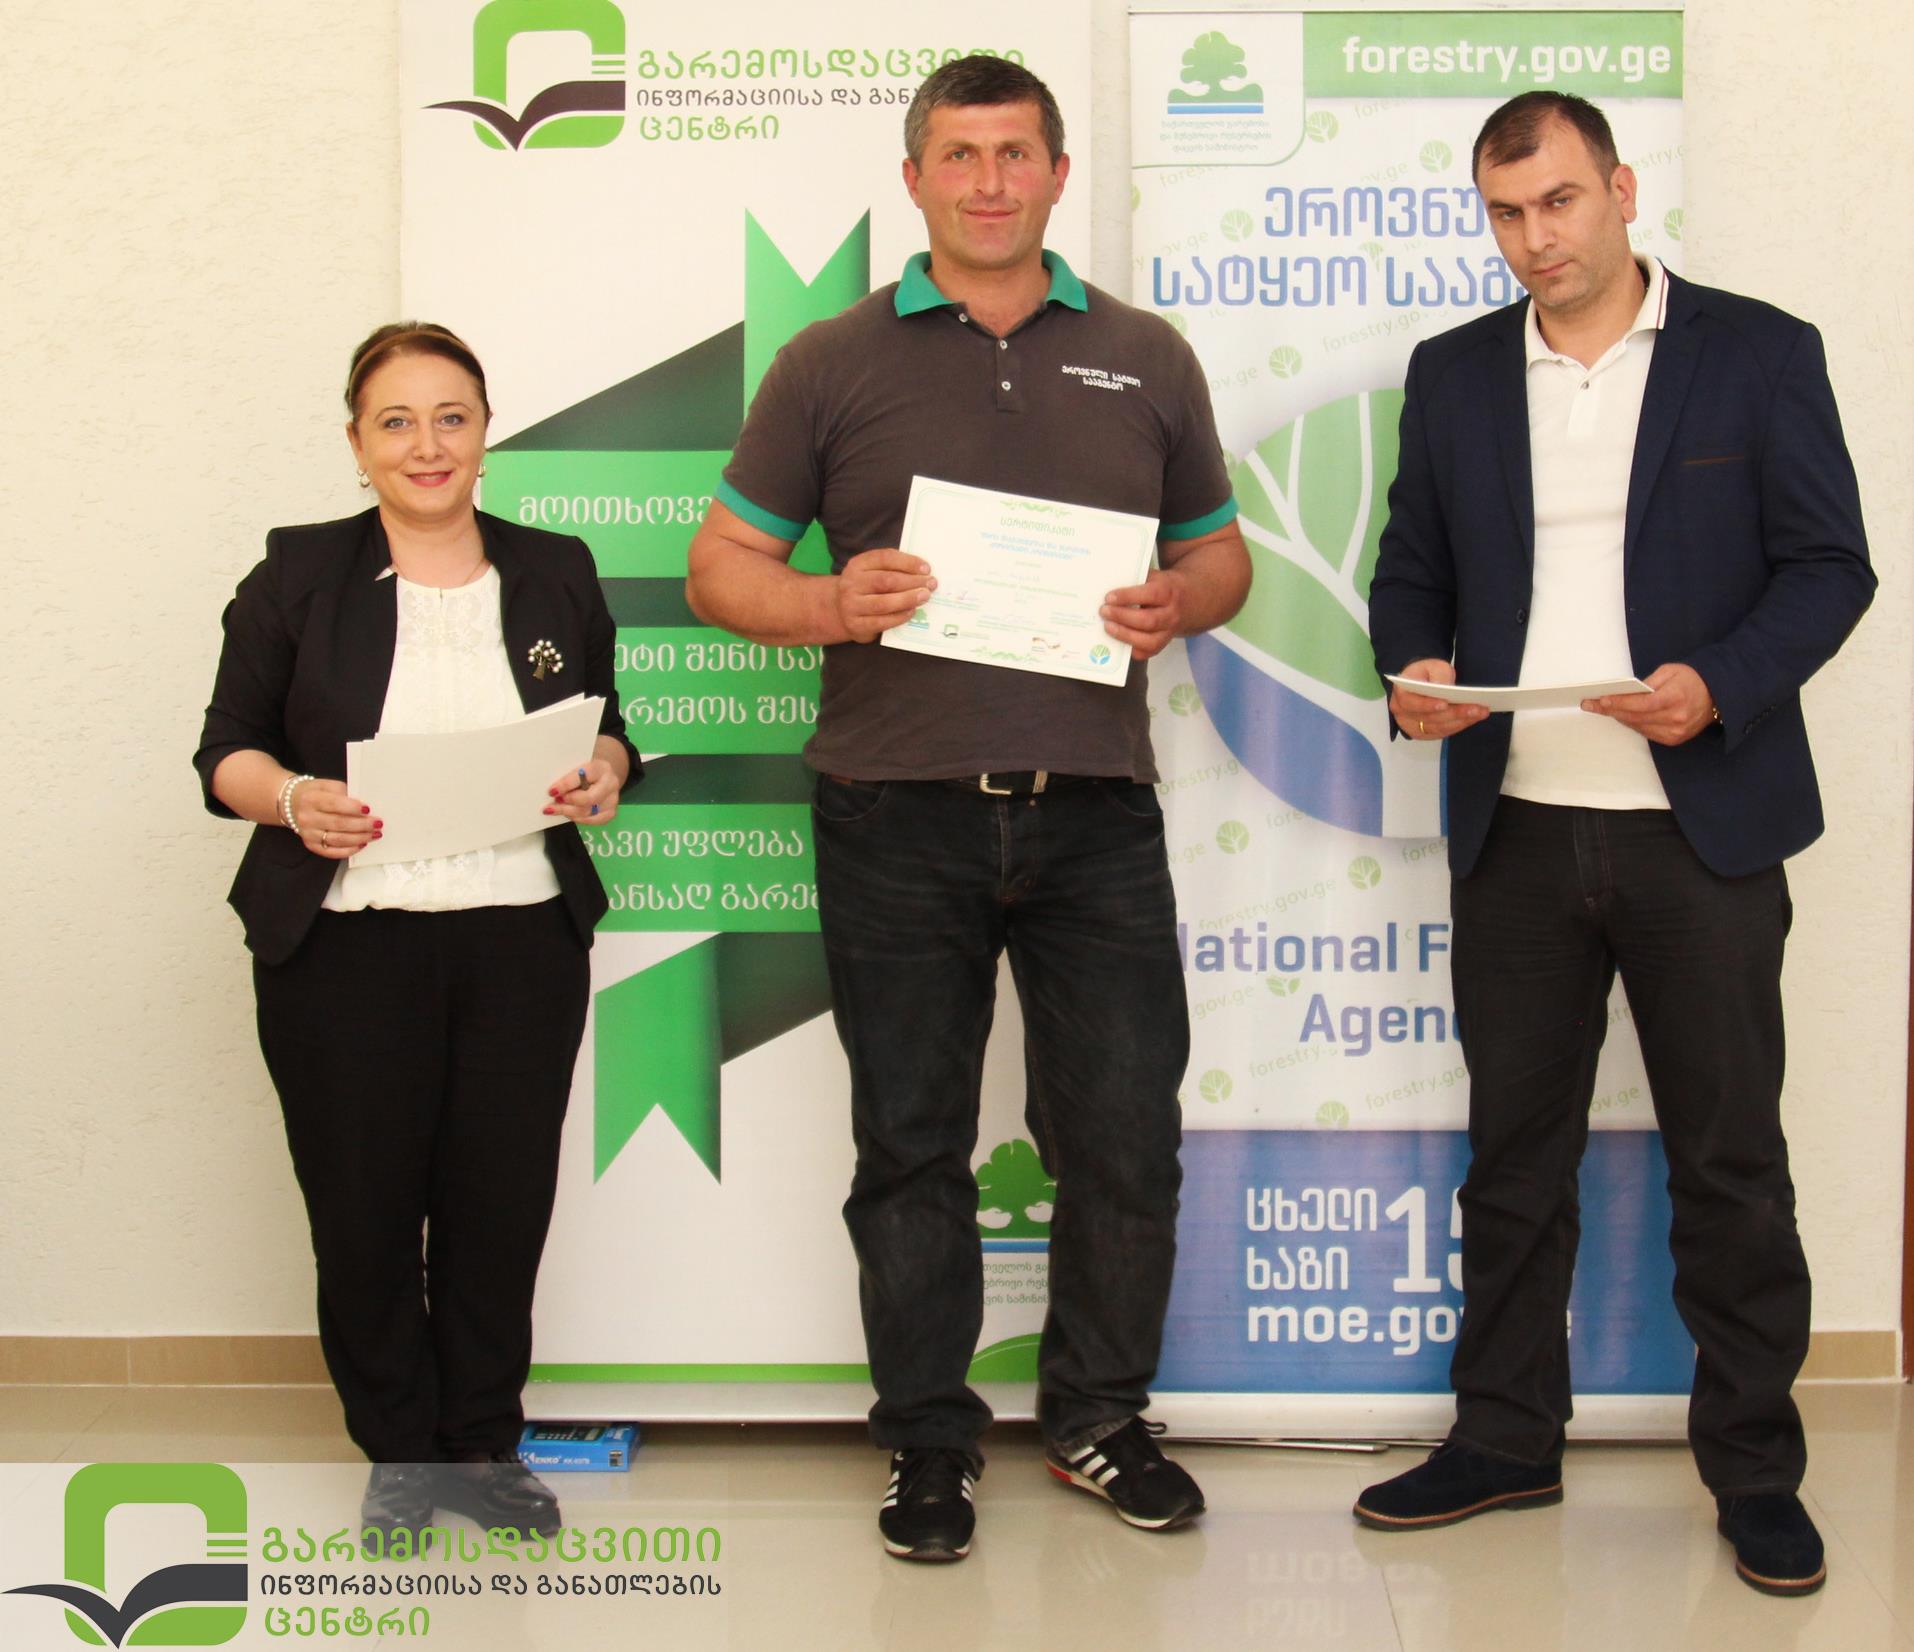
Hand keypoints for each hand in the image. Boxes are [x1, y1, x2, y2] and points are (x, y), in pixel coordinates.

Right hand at [292, 777, 379, 858]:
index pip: (334, 804)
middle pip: (339, 824)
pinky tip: (361, 844)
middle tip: (378, 823)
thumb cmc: (314, 793)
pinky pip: (332, 852)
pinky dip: (349, 850)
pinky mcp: (311, 845)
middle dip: (362, 825)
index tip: (368, 809)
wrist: (292, 804)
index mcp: (311, 799)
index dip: (352, 807)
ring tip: (375, 834)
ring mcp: (308, 833)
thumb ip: (343, 792)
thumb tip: (363, 805)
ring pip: (338, 839)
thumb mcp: (326, 785)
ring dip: (360, 838)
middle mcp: (307, 818)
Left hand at [546, 760, 620, 825]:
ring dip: (568, 812)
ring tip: (555, 809)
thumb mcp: (577, 768)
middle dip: (567, 803)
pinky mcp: (611, 813)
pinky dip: (577, 819)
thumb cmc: (586, 772)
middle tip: (553, 804)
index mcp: (600, 768)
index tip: (552, 791)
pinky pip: (591, 821)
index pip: (583, 776)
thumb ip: (568, 778)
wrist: (603, 777)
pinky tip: (569, 814)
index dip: (566, 785)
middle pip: (588, 799)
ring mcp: (613, 800)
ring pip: (588, 812)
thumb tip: (553, 792)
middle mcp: (611, 784)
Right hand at [834, 548, 933, 642]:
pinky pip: (883, 621)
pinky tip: (912, 611)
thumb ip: (892, 568)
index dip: (908, 562)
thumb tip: (923, 572)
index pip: (884, 558)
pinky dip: (901, 616)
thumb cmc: (865, 588)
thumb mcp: (871, 572)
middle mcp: (851, 583)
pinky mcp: (857, 625)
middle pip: (886, 581)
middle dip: (912, 582)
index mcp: (857, 564)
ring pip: (884, 603)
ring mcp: (852, 605)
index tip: (926, 568)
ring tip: (925, 596)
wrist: (840, 610)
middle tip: (931, 584)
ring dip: (908, 599)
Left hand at [1101, 568, 1186, 660]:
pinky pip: (1148, 653)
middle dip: (1122, 617)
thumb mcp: (1155, 577)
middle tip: (1104, 611)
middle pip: (1148, 620)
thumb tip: (1109, 584)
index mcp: (1169, 593)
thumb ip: (1136, 580)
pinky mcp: (1163, 644)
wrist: (1190, 600)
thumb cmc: (1165, 587)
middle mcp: (1171, 614)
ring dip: (1125, 635)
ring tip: (1108, 626)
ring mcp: (1169, 632)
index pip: (1150, 595)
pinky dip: (1132, 649)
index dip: (1128, 597)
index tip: (1109, 597)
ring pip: (1148, 641)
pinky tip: (1118, 641)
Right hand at [1390, 658, 1486, 738]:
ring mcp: (1412, 725)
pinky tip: (1472, 718)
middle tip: (1476, 708)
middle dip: (1454, 713)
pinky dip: (1458, 726)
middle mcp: (1403, 713)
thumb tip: (1445, 688)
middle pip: (1429, 718)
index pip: (1412, 702)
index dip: (1428, 705)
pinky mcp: (1423, 733)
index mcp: (1401, 694)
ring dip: (1461, 721)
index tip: (1445, 704)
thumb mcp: (1433, 666)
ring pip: (1438, 728)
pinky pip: (1442, 732)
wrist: (1420, 682)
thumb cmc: (1426, 673)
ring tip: (1480, 713)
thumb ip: (1439, 675)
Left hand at [1582, 663, 1714, 744]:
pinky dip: (1634, 724)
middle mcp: (1676, 718)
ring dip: (1620, 717)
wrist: (1716, 695)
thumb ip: (1647, 683)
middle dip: (1612, 710)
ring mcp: (1675, 732)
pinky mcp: (1674, 739)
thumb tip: (1624, 692)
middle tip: (1592, 705)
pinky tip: (1623, 716)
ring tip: (1603, 709)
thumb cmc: (1691, 679)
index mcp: (1676, 697)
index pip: (1642, 704)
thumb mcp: (1670, 671)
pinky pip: (1646, 733)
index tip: (1601, 700)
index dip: (1620, 703)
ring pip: (1638, 727)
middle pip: (1636, 717)